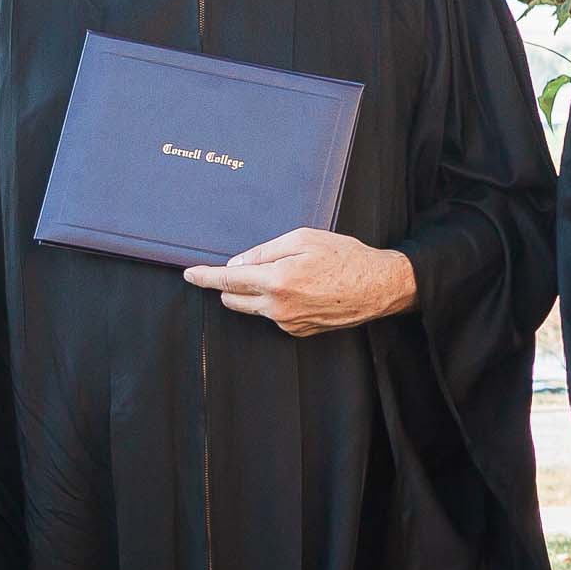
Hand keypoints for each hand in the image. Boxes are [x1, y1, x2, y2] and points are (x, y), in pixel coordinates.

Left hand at [184, 229, 416, 334]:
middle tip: (250, 267)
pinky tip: (302, 291)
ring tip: (289, 276)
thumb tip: (238, 264)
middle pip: (232, 299)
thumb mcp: (303, 238)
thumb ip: (265, 251)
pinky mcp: (299, 331)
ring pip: (253, 308)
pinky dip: (276, 303)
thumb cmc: (346, 257)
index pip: (226, 280)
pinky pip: (274, 316)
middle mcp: (278, 307)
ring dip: (256, 293)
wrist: (380, 286)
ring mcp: (288, 322)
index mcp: (277, 280)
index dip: (204, 276)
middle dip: (230, 284)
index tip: (189, 274)